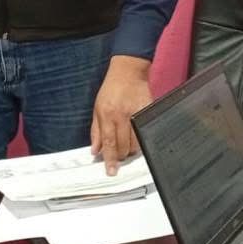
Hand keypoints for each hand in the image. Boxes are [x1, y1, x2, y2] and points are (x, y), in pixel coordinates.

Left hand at [90, 56, 152, 175]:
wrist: (128, 72)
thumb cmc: (111, 89)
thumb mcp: (97, 108)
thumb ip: (95, 131)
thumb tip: (95, 150)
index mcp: (107, 114)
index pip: (108, 142)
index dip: (110, 159)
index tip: (111, 171)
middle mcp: (122, 116)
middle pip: (124, 146)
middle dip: (121, 156)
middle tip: (119, 157)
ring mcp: (136, 114)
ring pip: (136, 143)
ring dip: (131, 150)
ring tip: (127, 147)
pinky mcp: (147, 112)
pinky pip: (145, 134)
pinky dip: (141, 141)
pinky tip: (136, 139)